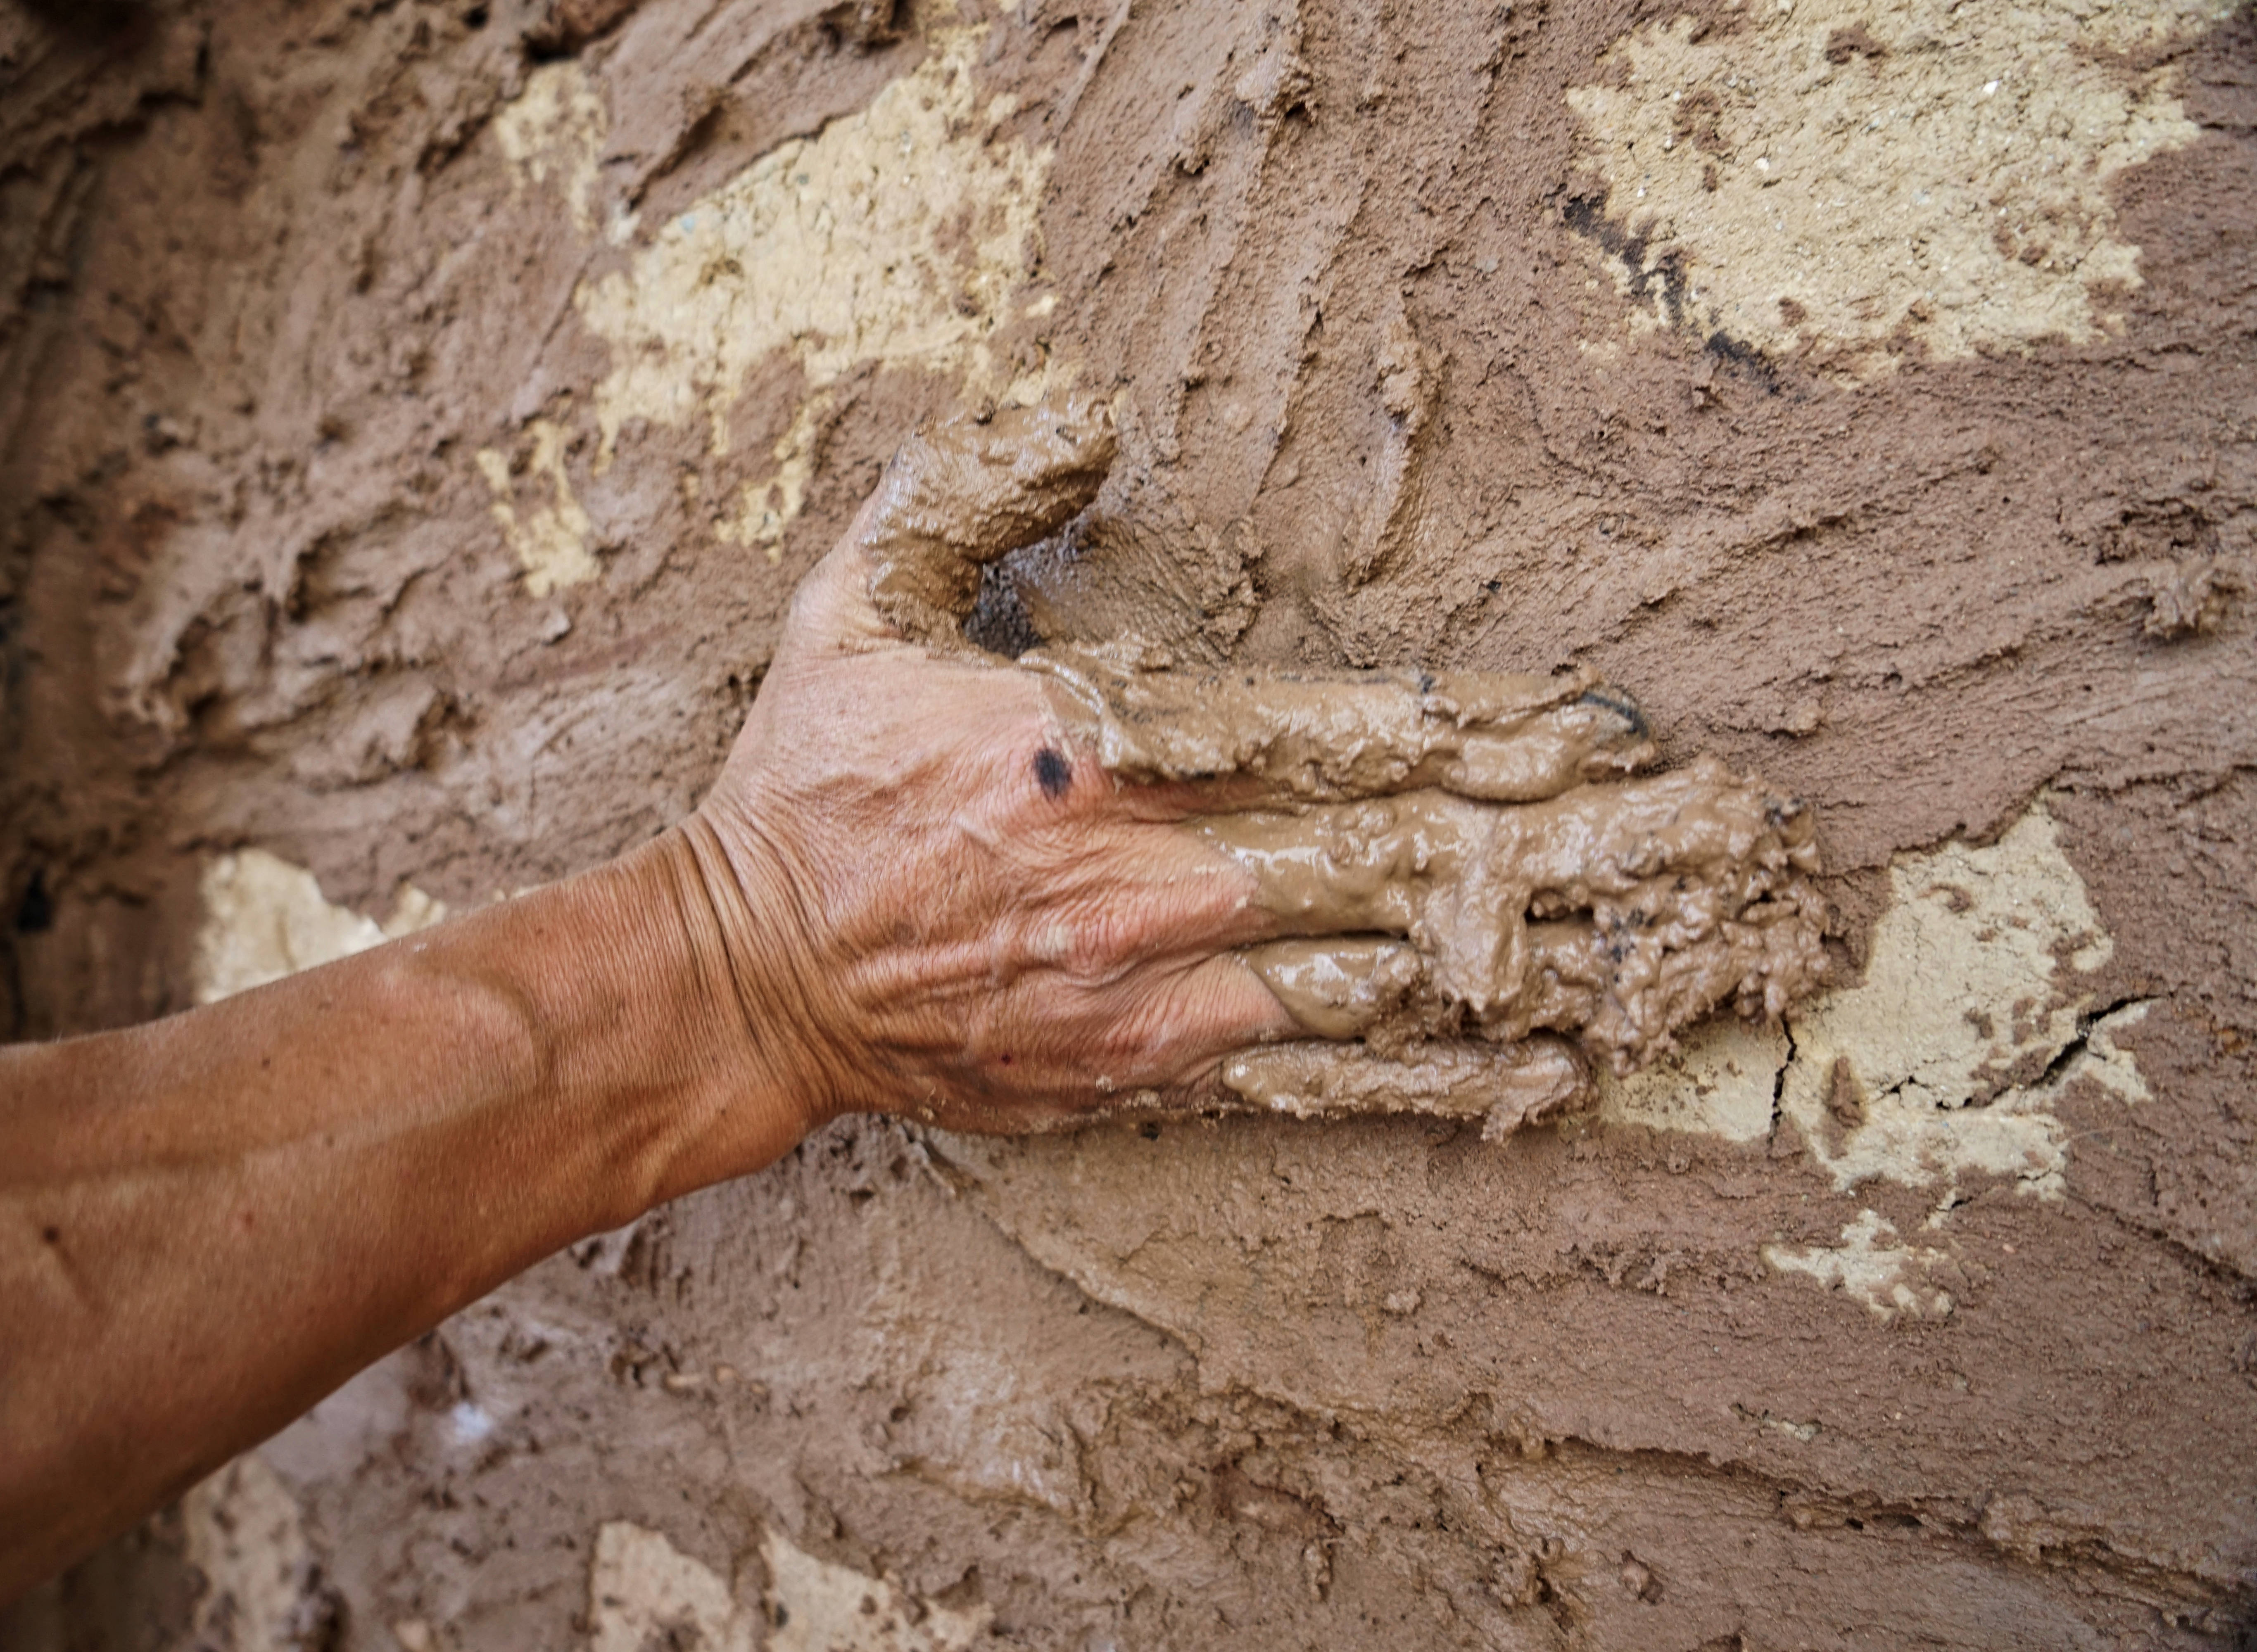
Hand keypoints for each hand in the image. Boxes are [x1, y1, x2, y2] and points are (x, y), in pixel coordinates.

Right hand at [675, 392, 1795, 1138]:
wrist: (738, 975)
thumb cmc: (807, 784)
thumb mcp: (861, 600)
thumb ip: (978, 491)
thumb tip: (1090, 414)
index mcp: (1090, 754)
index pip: (1333, 734)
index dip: (1486, 732)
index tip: (1608, 728)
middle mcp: (1142, 883)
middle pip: (1393, 860)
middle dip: (1557, 849)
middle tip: (1709, 836)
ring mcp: (1146, 999)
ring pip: (1379, 981)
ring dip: (1527, 963)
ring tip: (1670, 950)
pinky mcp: (1131, 1079)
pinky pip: (1311, 1078)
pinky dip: (1433, 1071)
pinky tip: (1542, 1065)